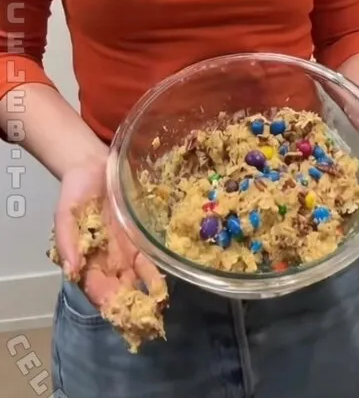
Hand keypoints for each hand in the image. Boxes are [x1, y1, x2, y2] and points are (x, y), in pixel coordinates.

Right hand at [53, 157, 165, 309]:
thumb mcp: (64, 216)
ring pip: (136, 279)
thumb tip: (72, 271)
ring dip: (146, 295)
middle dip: (132, 306)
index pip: (97, 290)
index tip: (121, 313)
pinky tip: (165, 283)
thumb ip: (67, 242)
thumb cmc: (74, 193)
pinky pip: (147, 259)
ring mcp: (124, 251)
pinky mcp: (138, 238)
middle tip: (147, 320)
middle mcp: (107, 261)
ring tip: (159, 306)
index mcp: (87, 261)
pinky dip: (155, 273)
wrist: (91, 167)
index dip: (108, 303)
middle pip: (119, 290)